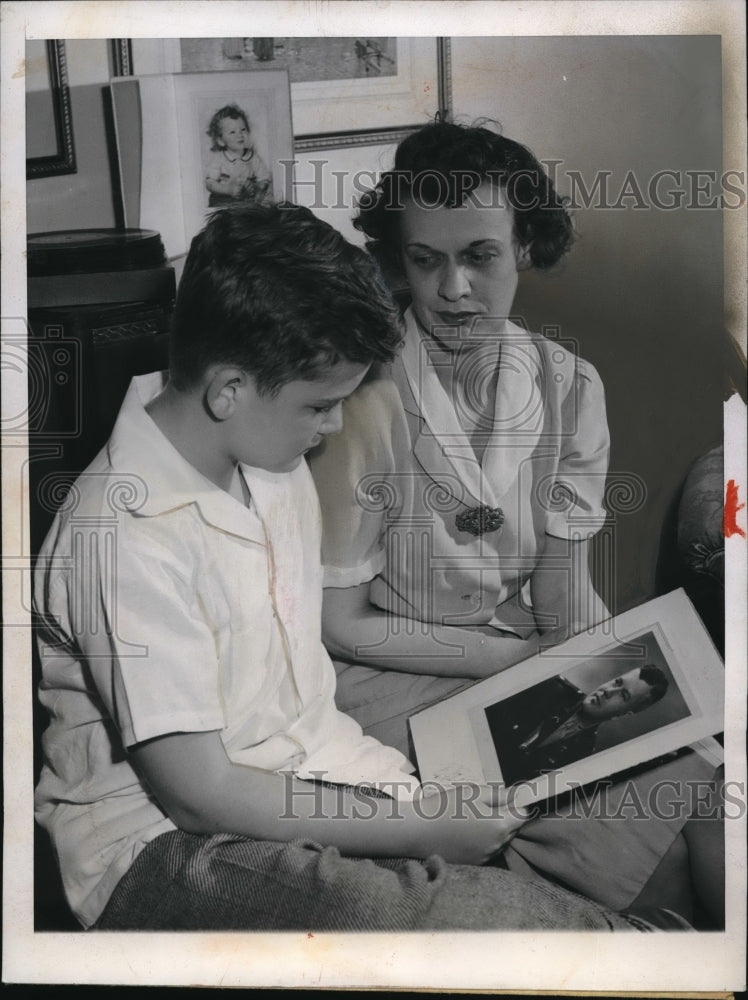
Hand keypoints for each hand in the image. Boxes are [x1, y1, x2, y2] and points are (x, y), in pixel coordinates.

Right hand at [406, 783, 530, 865]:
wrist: (419, 830)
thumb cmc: (446, 806)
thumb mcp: (475, 792)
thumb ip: (500, 794)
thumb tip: (519, 794)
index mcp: (501, 826)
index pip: (523, 814)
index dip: (517, 803)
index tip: (507, 796)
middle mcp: (498, 845)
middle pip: (513, 828)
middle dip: (506, 816)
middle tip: (485, 804)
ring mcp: (486, 857)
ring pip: (501, 840)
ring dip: (495, 829)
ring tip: (473, 818)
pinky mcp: (475, 864)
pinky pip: (488, 849)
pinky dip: (483, 840)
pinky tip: (466, 831)